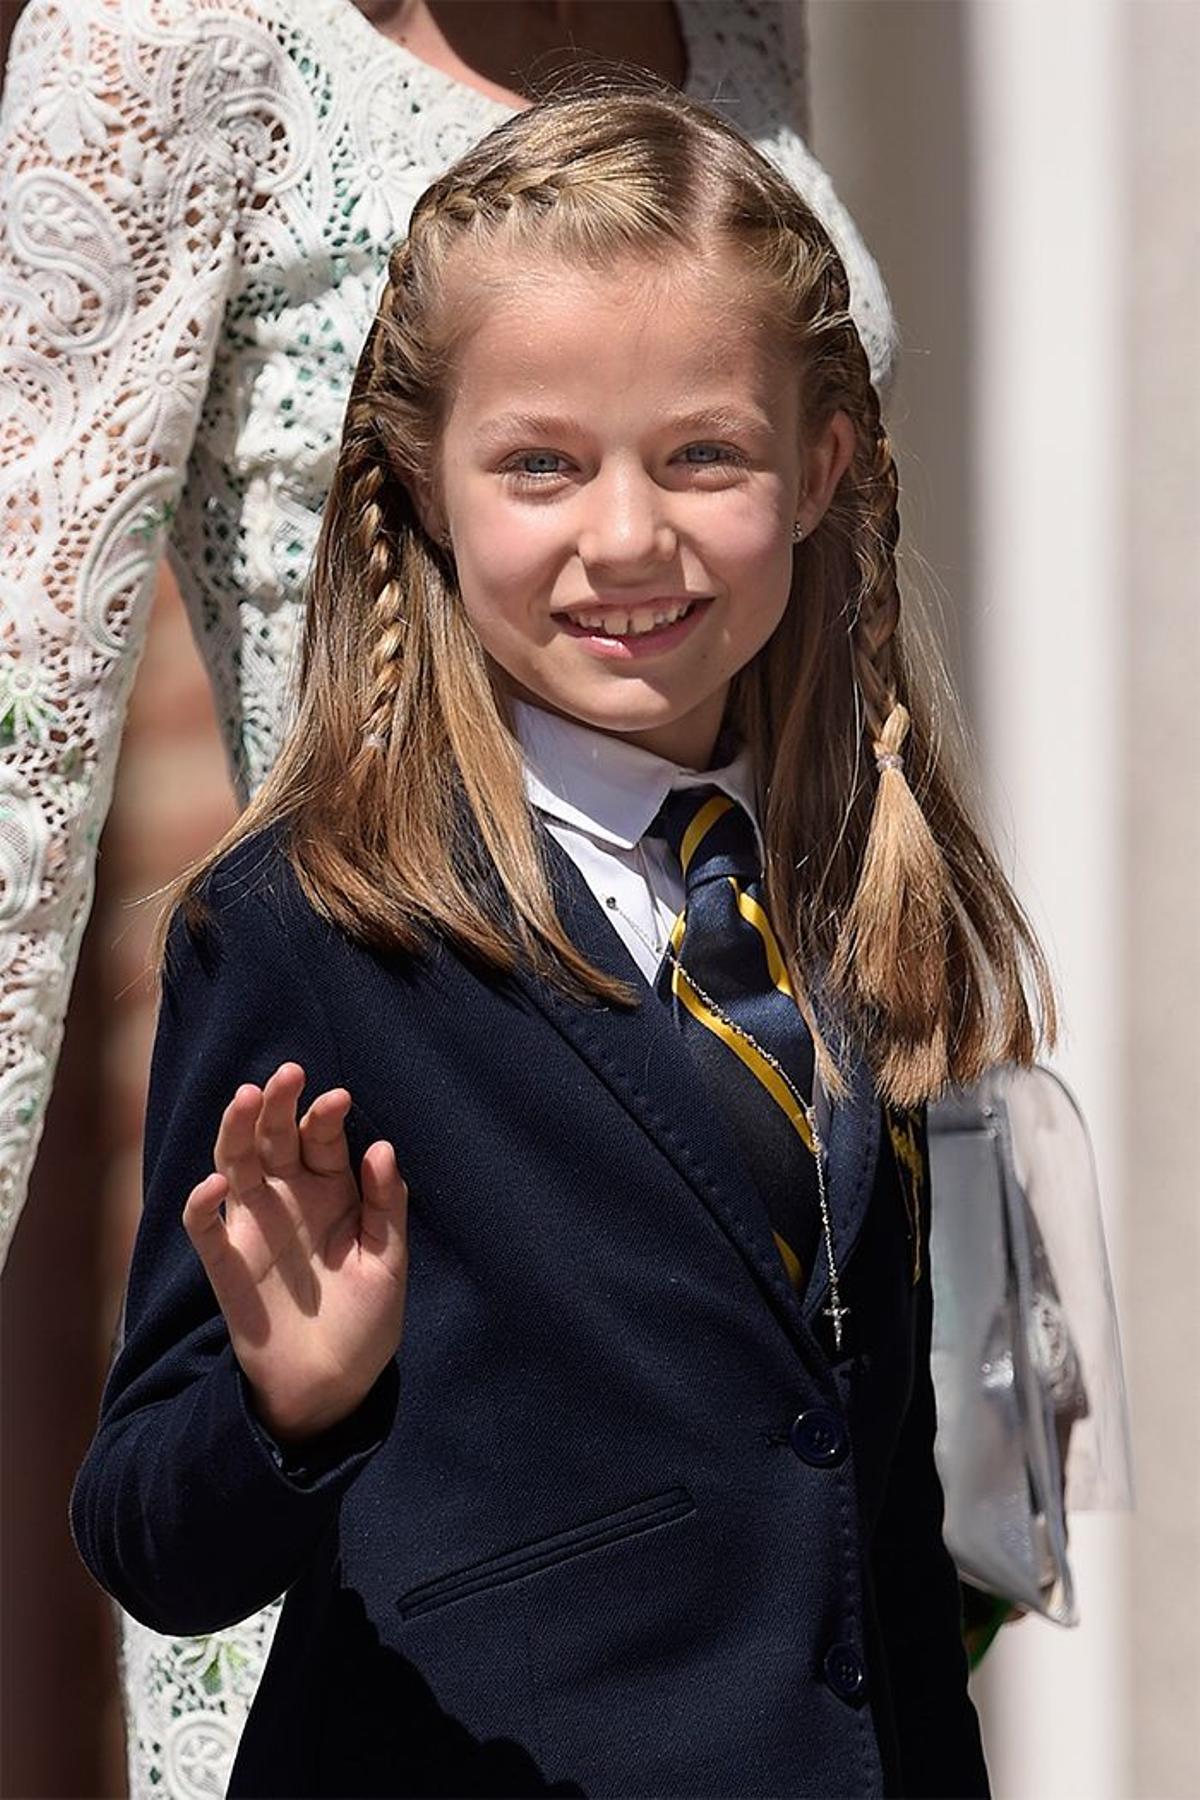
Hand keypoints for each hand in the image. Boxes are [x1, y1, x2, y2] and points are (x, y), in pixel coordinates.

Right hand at [182, 1062, 408, 1443]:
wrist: (331, 1386)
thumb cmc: (366, 1321)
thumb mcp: (389, 1263)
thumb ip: (385, 1206)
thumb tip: (380, 1147)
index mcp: (333, 1191)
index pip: (323, 1139)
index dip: (326, 1116)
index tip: (339, 1099)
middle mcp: (289, 1199)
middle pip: (276, 1137)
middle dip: (279, 1104)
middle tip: (287, 1074)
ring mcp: (254, 1228)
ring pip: (236, 1164)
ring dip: (236, 1130)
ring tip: (246, 1097)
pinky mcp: (227, 1266)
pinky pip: (206, 1229)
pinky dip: (203, 1203)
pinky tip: (216, 1183)